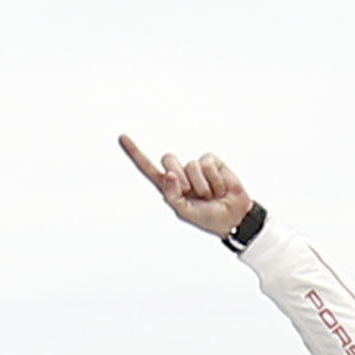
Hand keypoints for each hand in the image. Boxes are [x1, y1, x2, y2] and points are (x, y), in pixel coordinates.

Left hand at [119, 135, 251, 238]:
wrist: (233, 216)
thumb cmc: (207, 217)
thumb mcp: (185, 213)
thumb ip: (173, 197)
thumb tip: (169, 175)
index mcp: (168, 186)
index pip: (148, 168)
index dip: (135, 153)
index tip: (122, 137)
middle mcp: (180, 174)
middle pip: (168, 159)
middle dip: (181, 177)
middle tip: (193, 193)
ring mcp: (195, 166)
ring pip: (191, 165)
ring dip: (203, 185)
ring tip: (210, 195)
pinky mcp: (212, 161)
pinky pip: (207, 162)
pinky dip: (214, 179)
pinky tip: (220, 187)